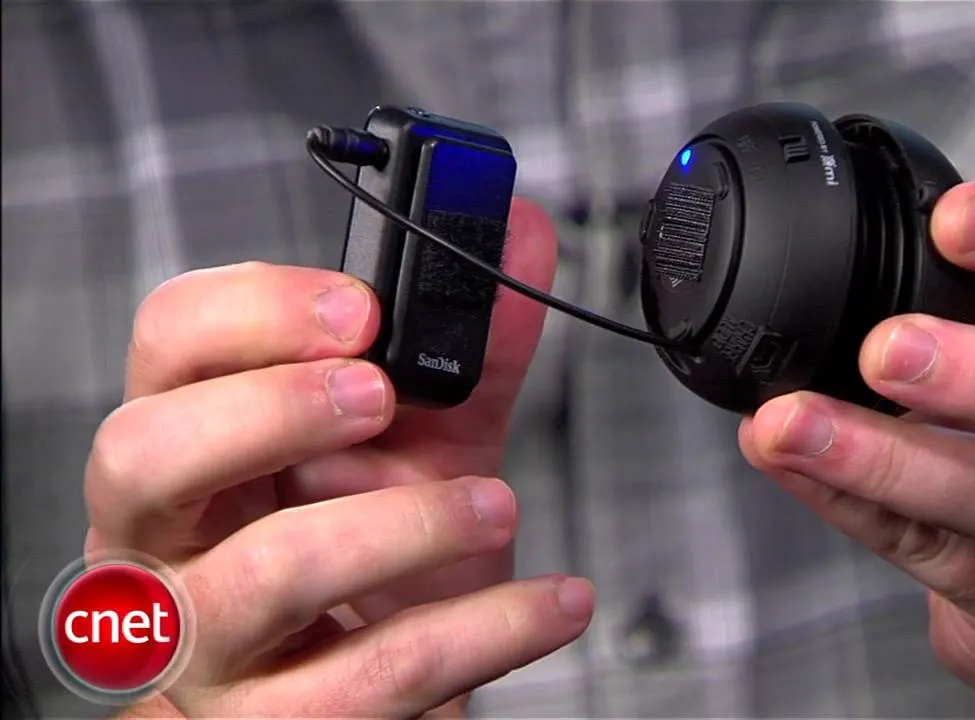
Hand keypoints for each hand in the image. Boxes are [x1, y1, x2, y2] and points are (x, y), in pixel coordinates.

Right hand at [84, 199, 594, 716]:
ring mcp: (208, 643)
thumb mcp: (419, 439)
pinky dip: (486, 627)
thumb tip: (521, 233)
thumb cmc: (373, 551)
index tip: (362, 306)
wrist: (369, 687)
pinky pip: (376, 676)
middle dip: (274, 406)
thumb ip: (466, 344)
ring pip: (270, 572)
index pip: (166, 345)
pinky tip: (552, 600)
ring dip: (405, 522)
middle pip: (148, 452)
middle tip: (381, 394)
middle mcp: (167, 541)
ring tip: (494, 503)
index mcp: (190, 441)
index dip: (255, 311)